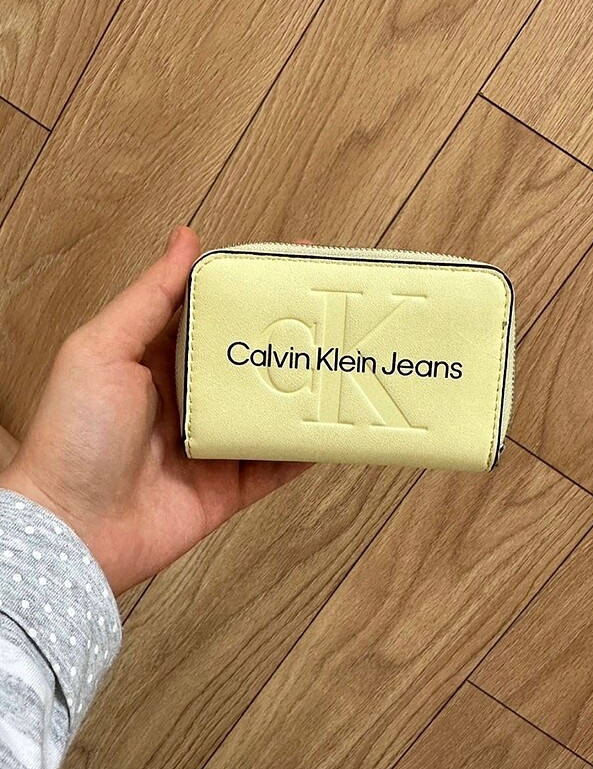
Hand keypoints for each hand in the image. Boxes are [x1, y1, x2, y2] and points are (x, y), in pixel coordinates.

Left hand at [0, 227, 309, 594]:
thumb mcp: (101, 349)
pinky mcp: (230, 487)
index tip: (293, 262)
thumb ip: (150, 297)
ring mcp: (213, 444)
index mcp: (159, 358)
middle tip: (333, 313)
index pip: (215, 312)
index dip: (252, 288)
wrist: (75, 529)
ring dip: (305, 391)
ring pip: (272, 411)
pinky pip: (278, 465)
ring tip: (343, 363)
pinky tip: (333, 429)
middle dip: (291, 336)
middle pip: (252, 360)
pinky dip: (306, 450)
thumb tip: (184, 238)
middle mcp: (190, 398)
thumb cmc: (73, 437)